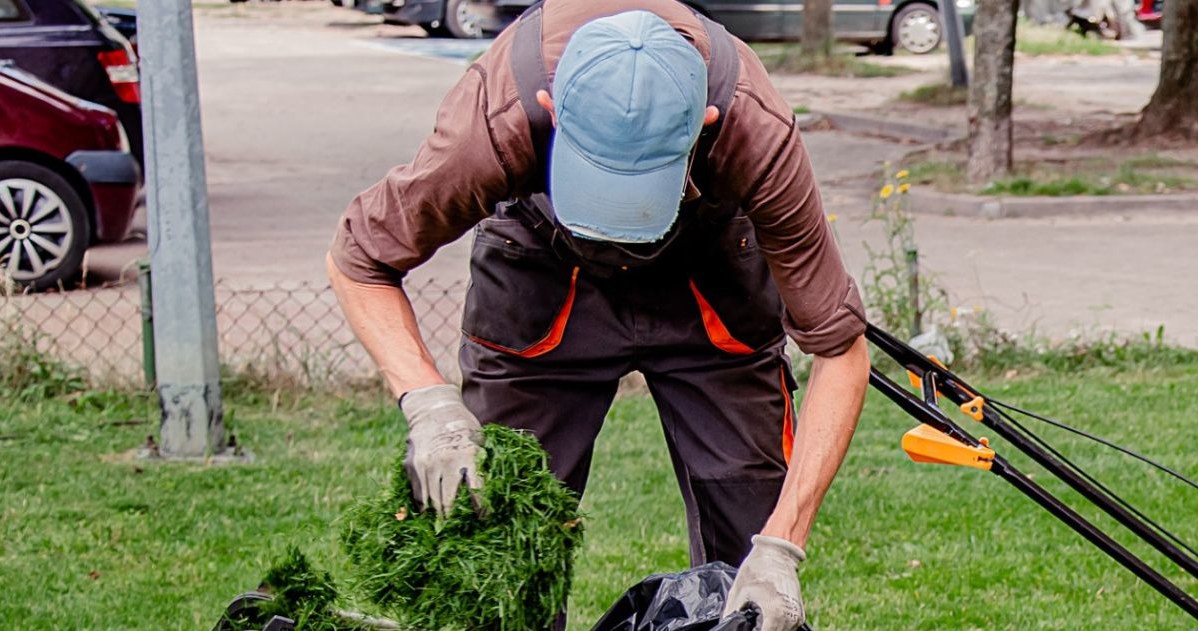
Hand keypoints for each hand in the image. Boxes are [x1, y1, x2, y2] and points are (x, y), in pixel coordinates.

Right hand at [399, 384, 483, 515]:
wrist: (433, 409)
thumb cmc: (463, 426)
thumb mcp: (479, 441)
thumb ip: (481, 465)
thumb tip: (491, 492)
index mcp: (468, 455)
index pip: (476, 490)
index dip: (481, 508)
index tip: (485, 518)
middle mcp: (445, 462)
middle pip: (449, 501)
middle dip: (455, 517)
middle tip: (460, 527)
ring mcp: (426, 465)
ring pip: (432, 501)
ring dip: (439, 515)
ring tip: (445, 525)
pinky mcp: (412, 466)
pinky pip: (418, 494)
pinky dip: (425, 506)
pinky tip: (431, 513)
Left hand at [723, 535, 805, 630]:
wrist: (778, 552)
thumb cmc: (757, 568)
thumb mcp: (738, 591)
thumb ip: (731, 613)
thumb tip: (725, 623)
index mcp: (775, 612)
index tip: (746, 627)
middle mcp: (790, 617)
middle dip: (761, 629)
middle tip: (750, 624)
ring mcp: (797, 615)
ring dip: (770, 628)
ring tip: (758, 621)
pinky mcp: (800, 613)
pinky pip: (789, 627)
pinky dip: (778, 626)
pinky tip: (767, 619)